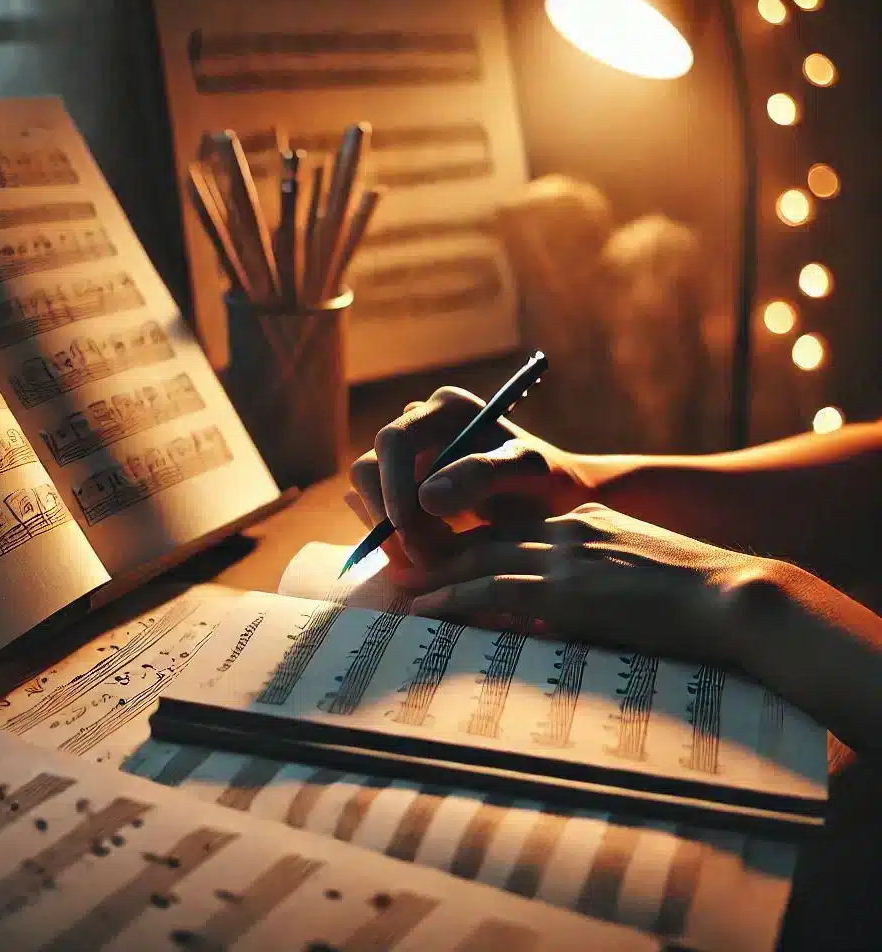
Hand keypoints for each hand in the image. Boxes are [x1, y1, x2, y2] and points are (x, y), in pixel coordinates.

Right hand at [347, 386, 589, 567]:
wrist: (554, 503)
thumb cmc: (545, 480)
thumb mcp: (527, 471)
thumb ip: (482, 475)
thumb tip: (425, 498)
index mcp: (446, 408)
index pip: (394, 441)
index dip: (391, 484)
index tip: (408, 528)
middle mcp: (419, 427)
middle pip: (368, 469)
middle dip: (388, 516)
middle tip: (422, 554)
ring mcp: (406, 461)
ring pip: (366, 497)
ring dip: (391, 534)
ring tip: (433, 559)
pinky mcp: (401, 492)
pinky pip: (378, 517)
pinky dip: (395, 543)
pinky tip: (428, 557)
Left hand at [405, 502, 756, 664]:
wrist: (730, 596)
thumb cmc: (695, 592)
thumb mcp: (637, 565)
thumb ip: (597, 573)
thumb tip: (568, 604)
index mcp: (582, 521)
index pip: (512, 528)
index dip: (471, 539)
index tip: (442, 549)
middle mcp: (564, 530)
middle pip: (486, 537)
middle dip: (439, 549)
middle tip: (400, 560)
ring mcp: (563, 557)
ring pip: (478, 559)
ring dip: (434, 574)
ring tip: (400, 587)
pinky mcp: (564, 589)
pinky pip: (491, 589)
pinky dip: (452, 597)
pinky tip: (425, 608)